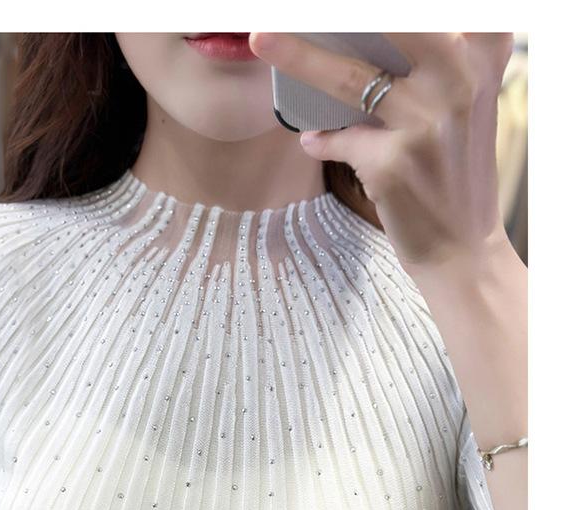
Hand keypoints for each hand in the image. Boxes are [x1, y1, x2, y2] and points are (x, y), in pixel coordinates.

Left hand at [248, 32, 514, 272]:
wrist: (463, 250)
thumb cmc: (456, 175)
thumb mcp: (469, 107)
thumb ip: (443, 65)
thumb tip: (361, 35)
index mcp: (482, 61)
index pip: (450, 10)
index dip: (407, 6)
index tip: (361, 8)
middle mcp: (461, 84)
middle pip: (394, 24)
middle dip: (343, 14)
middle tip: (293, 10)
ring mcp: (426, 124)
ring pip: (349, 77)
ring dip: (299, 58)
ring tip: (262, 40)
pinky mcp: (393, 164)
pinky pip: (340, 138)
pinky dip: (323, 140)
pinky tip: (315, 140)